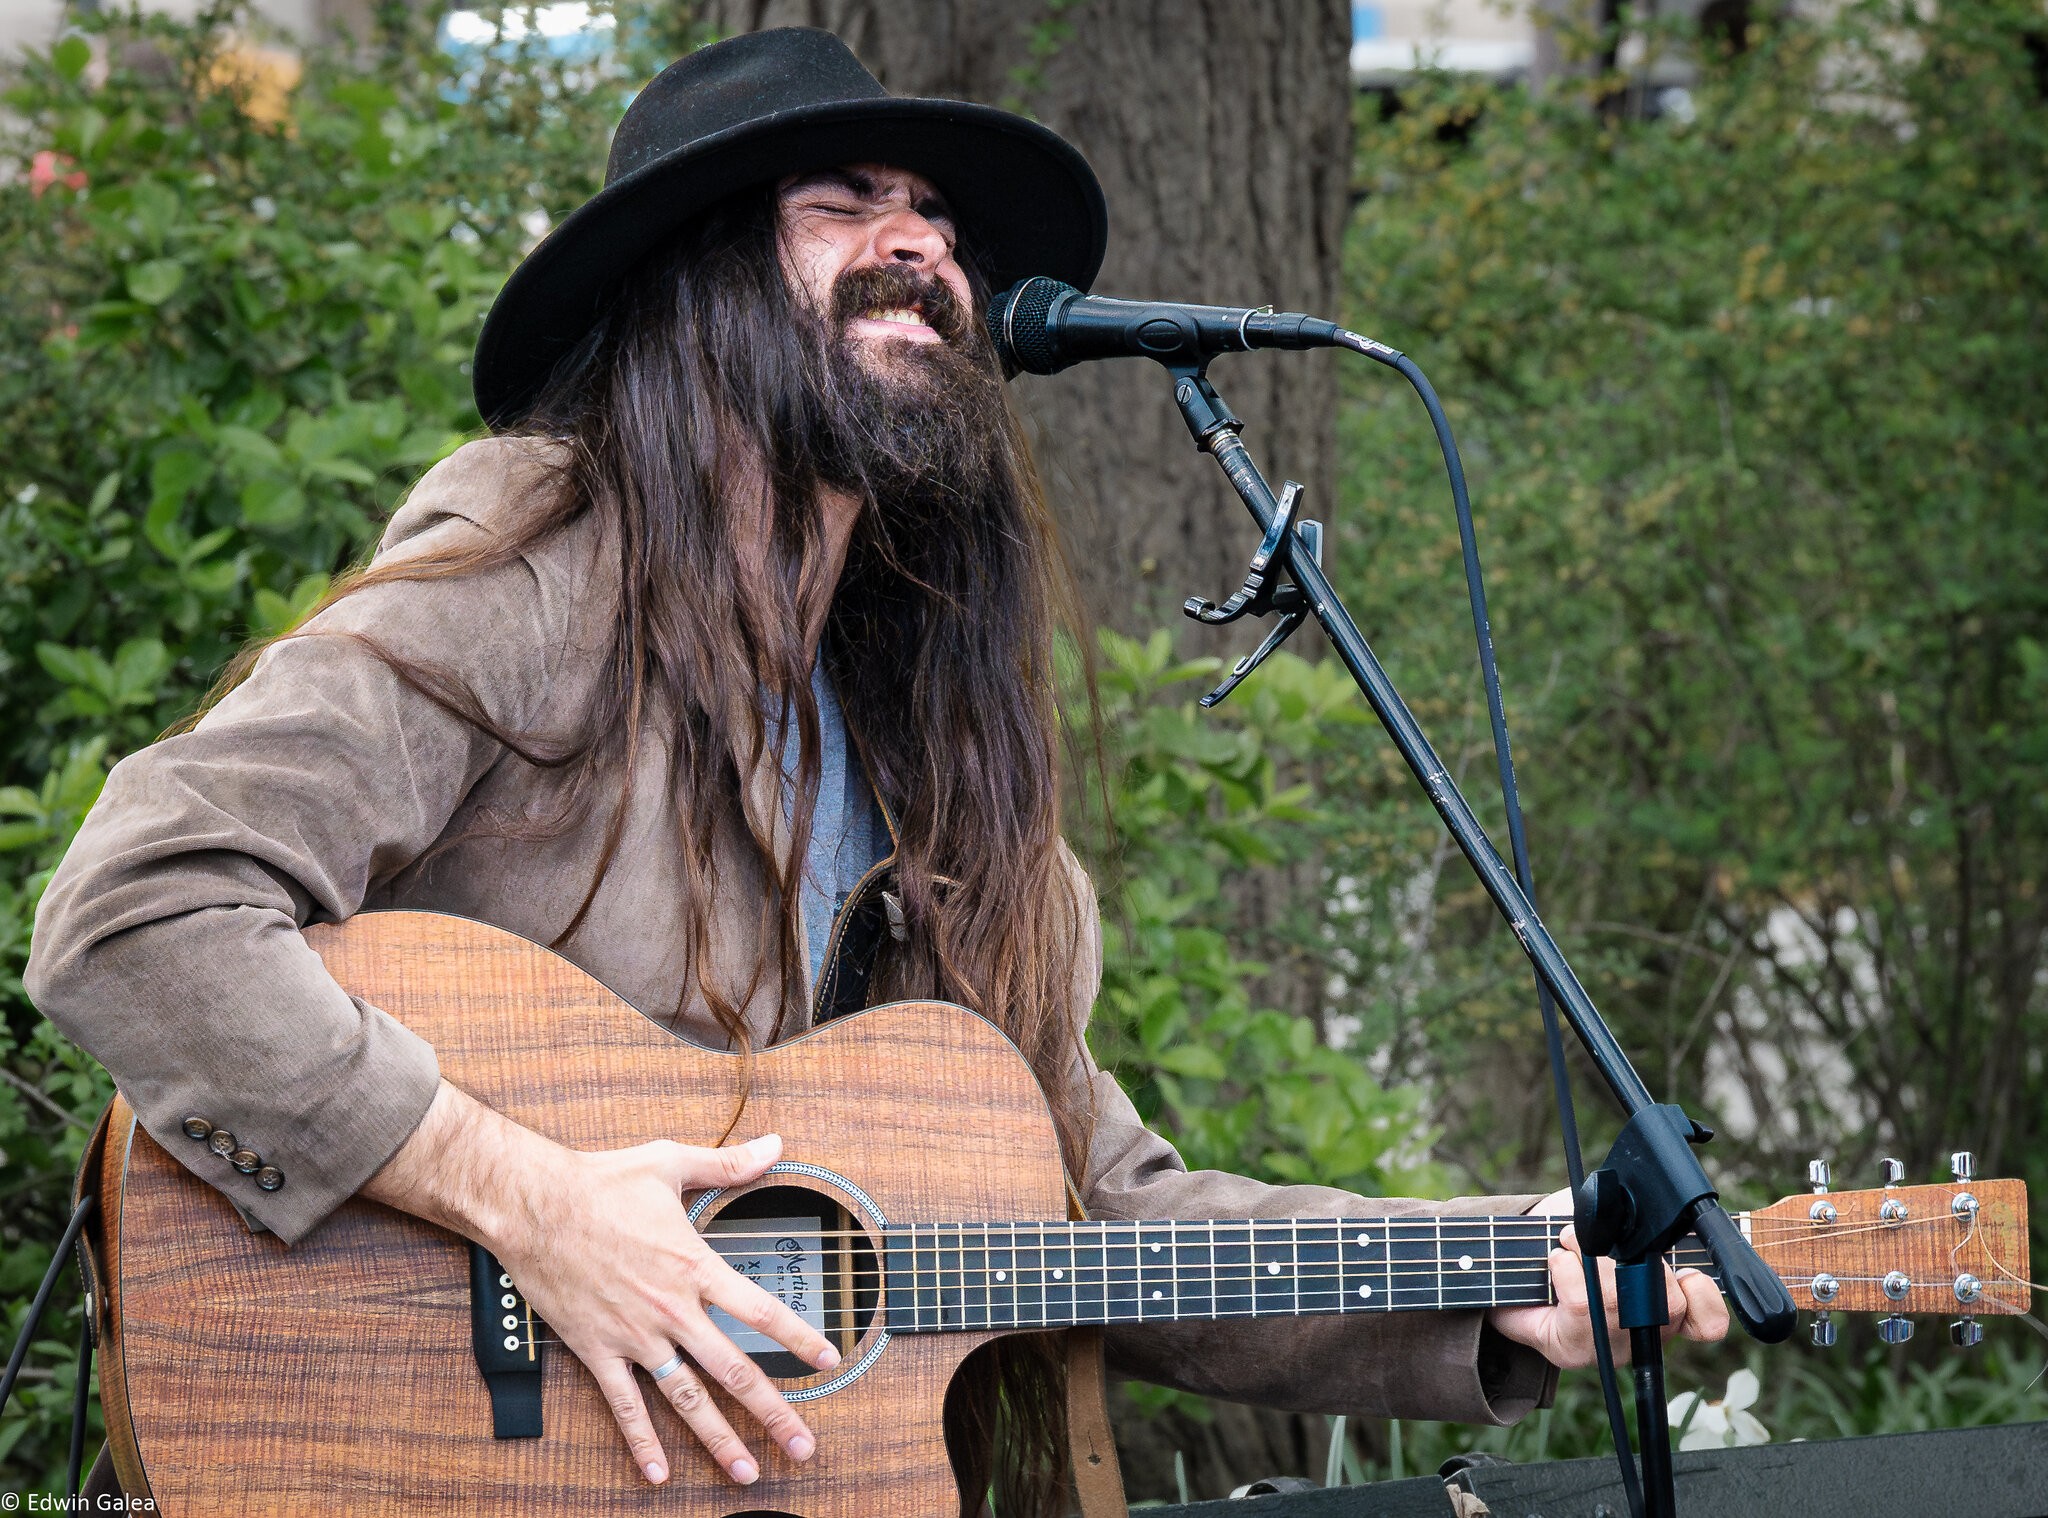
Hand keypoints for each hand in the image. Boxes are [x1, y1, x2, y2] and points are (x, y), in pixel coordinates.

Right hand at [363, 1082, 839, 1486]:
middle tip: (803, 1445)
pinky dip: (643, 1442)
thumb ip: (729, 1163)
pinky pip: (624, 1406)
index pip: (762, 1312)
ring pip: (687, 1400)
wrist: (533, 1205)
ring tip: (747, 1473)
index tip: (828, 1362)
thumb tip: (776, 1145)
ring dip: (719, 1441)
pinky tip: (659, 1473)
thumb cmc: (600, 1181)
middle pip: (735, 1372)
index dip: (800, 1339)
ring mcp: (635, 1337)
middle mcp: (673, 1310)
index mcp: (696, 1267)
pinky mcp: (598, 1351)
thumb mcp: (672, 1163)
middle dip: (773, 1413)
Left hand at [1486, 1187, 1730, 1368]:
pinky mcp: (1572, 1349)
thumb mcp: (1605, 1219)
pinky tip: (1555, 1260)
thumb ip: (1633, 1219)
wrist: (1509, 1266)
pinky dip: (1568, 1269)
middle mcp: (1642, 1334)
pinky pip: (1583, 1306)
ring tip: (1569, 1242)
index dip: (1707, 1300)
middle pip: (1667, 1305)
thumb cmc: (1566, 1239)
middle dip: (1636, 1260)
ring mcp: (1608, 1347)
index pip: (1707, 1321)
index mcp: (1664, 1307)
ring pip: (1621, 1301)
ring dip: (1592, 1257)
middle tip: (1607, 1243)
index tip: (1688, 1271)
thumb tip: (1643, 1203)